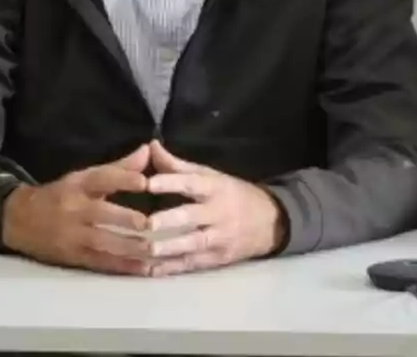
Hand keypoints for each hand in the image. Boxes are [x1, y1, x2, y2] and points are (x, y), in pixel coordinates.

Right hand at [1, 144, 154, 274]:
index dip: (123, 179)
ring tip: (153, 250)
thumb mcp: (84, 177)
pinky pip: (99, 262)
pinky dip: (122, 267)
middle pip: (101, 214)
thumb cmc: (61, 195)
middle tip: (151, 223)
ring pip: (102, 242)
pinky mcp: (73, 257)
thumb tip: (148, 150)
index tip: (145, 182)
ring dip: (128, 248)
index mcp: (79, 185)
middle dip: (126, 220)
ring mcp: (72, 236)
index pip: (101, 179)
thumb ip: (120, 167)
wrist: (18, 220)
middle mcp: (75, 209)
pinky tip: (143, 269)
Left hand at [144, 140, 285, 275]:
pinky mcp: (218, 259)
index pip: (192, 184)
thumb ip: (179, 165)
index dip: (171, 182)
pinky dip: (172, 268)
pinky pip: (192, 264)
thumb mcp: (212, 176)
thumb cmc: (233, 195)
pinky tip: (151, 271)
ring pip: (192, 244)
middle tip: (146, 223)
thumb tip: (151, 146)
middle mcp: (218, 213)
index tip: (149, 182)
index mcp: (215, 188)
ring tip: (145, 251)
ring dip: (168, 249)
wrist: (271, 222)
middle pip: (192, 217)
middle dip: (169, 221)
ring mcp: (219, 238)